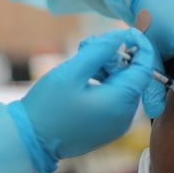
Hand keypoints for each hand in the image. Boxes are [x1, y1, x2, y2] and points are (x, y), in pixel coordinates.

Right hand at [9, 28, 153, 172]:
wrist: (29, 142)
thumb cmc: (47, 106)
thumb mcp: (72, 72)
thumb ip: (100, 50)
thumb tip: (123, 34)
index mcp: (119, 103)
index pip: (145, 68)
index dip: (140, 46)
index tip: (126, 30)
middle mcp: (125, 116)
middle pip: (133, 75)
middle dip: (116, 55)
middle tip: (89, 44)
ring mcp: (117, 124)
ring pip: (123, 85)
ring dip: (107, 67)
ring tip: (82, 57)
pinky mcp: (107, 127)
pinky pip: (114, 98)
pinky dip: (104, 82)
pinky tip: (83, 76)